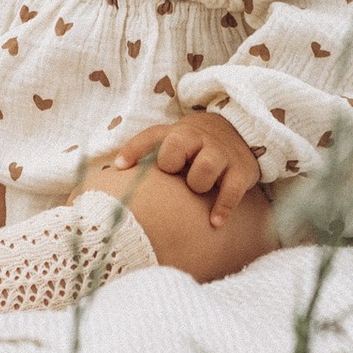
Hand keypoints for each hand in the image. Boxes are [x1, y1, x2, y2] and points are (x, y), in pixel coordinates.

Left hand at [101, 108, 263, 227]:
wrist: (236, 130)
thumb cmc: (192, 146)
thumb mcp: (170, 141)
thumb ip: (145, 153)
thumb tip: (111, 174)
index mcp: (175, 133)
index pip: (150, 137)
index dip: (134, 151)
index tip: (120, 167)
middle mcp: (197, 139)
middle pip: (176, 147)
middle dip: (171, 163)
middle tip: (175, 172)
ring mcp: (220, 153)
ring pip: (204, 169)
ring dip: (197, 184)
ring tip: (198, 189)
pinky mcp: (241, 170)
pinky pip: (231, 191)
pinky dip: (222, 208)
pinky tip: (214, 221)